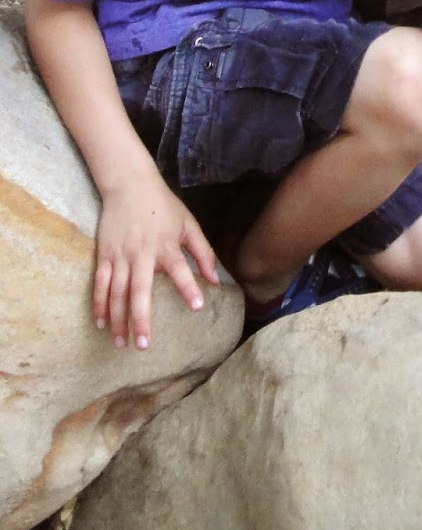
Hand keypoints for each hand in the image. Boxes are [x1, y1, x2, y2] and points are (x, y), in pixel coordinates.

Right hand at [94, 174, 217, 349]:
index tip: (197, 307)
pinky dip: (99, 304)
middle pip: (139, 291)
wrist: (129, 184)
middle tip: (144, 346)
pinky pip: (100, 284)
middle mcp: (142, 253)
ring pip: (116, 293)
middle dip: (141, 319)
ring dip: (118, 320)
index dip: (188, 287)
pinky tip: (101, 323)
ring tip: (121, 343)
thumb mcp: (188, 223)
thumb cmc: (163, 205)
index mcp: (166, 245)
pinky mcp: (104, 255)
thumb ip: (202, 251)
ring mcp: (120, 255)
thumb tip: (214, 279)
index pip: (179, 269)